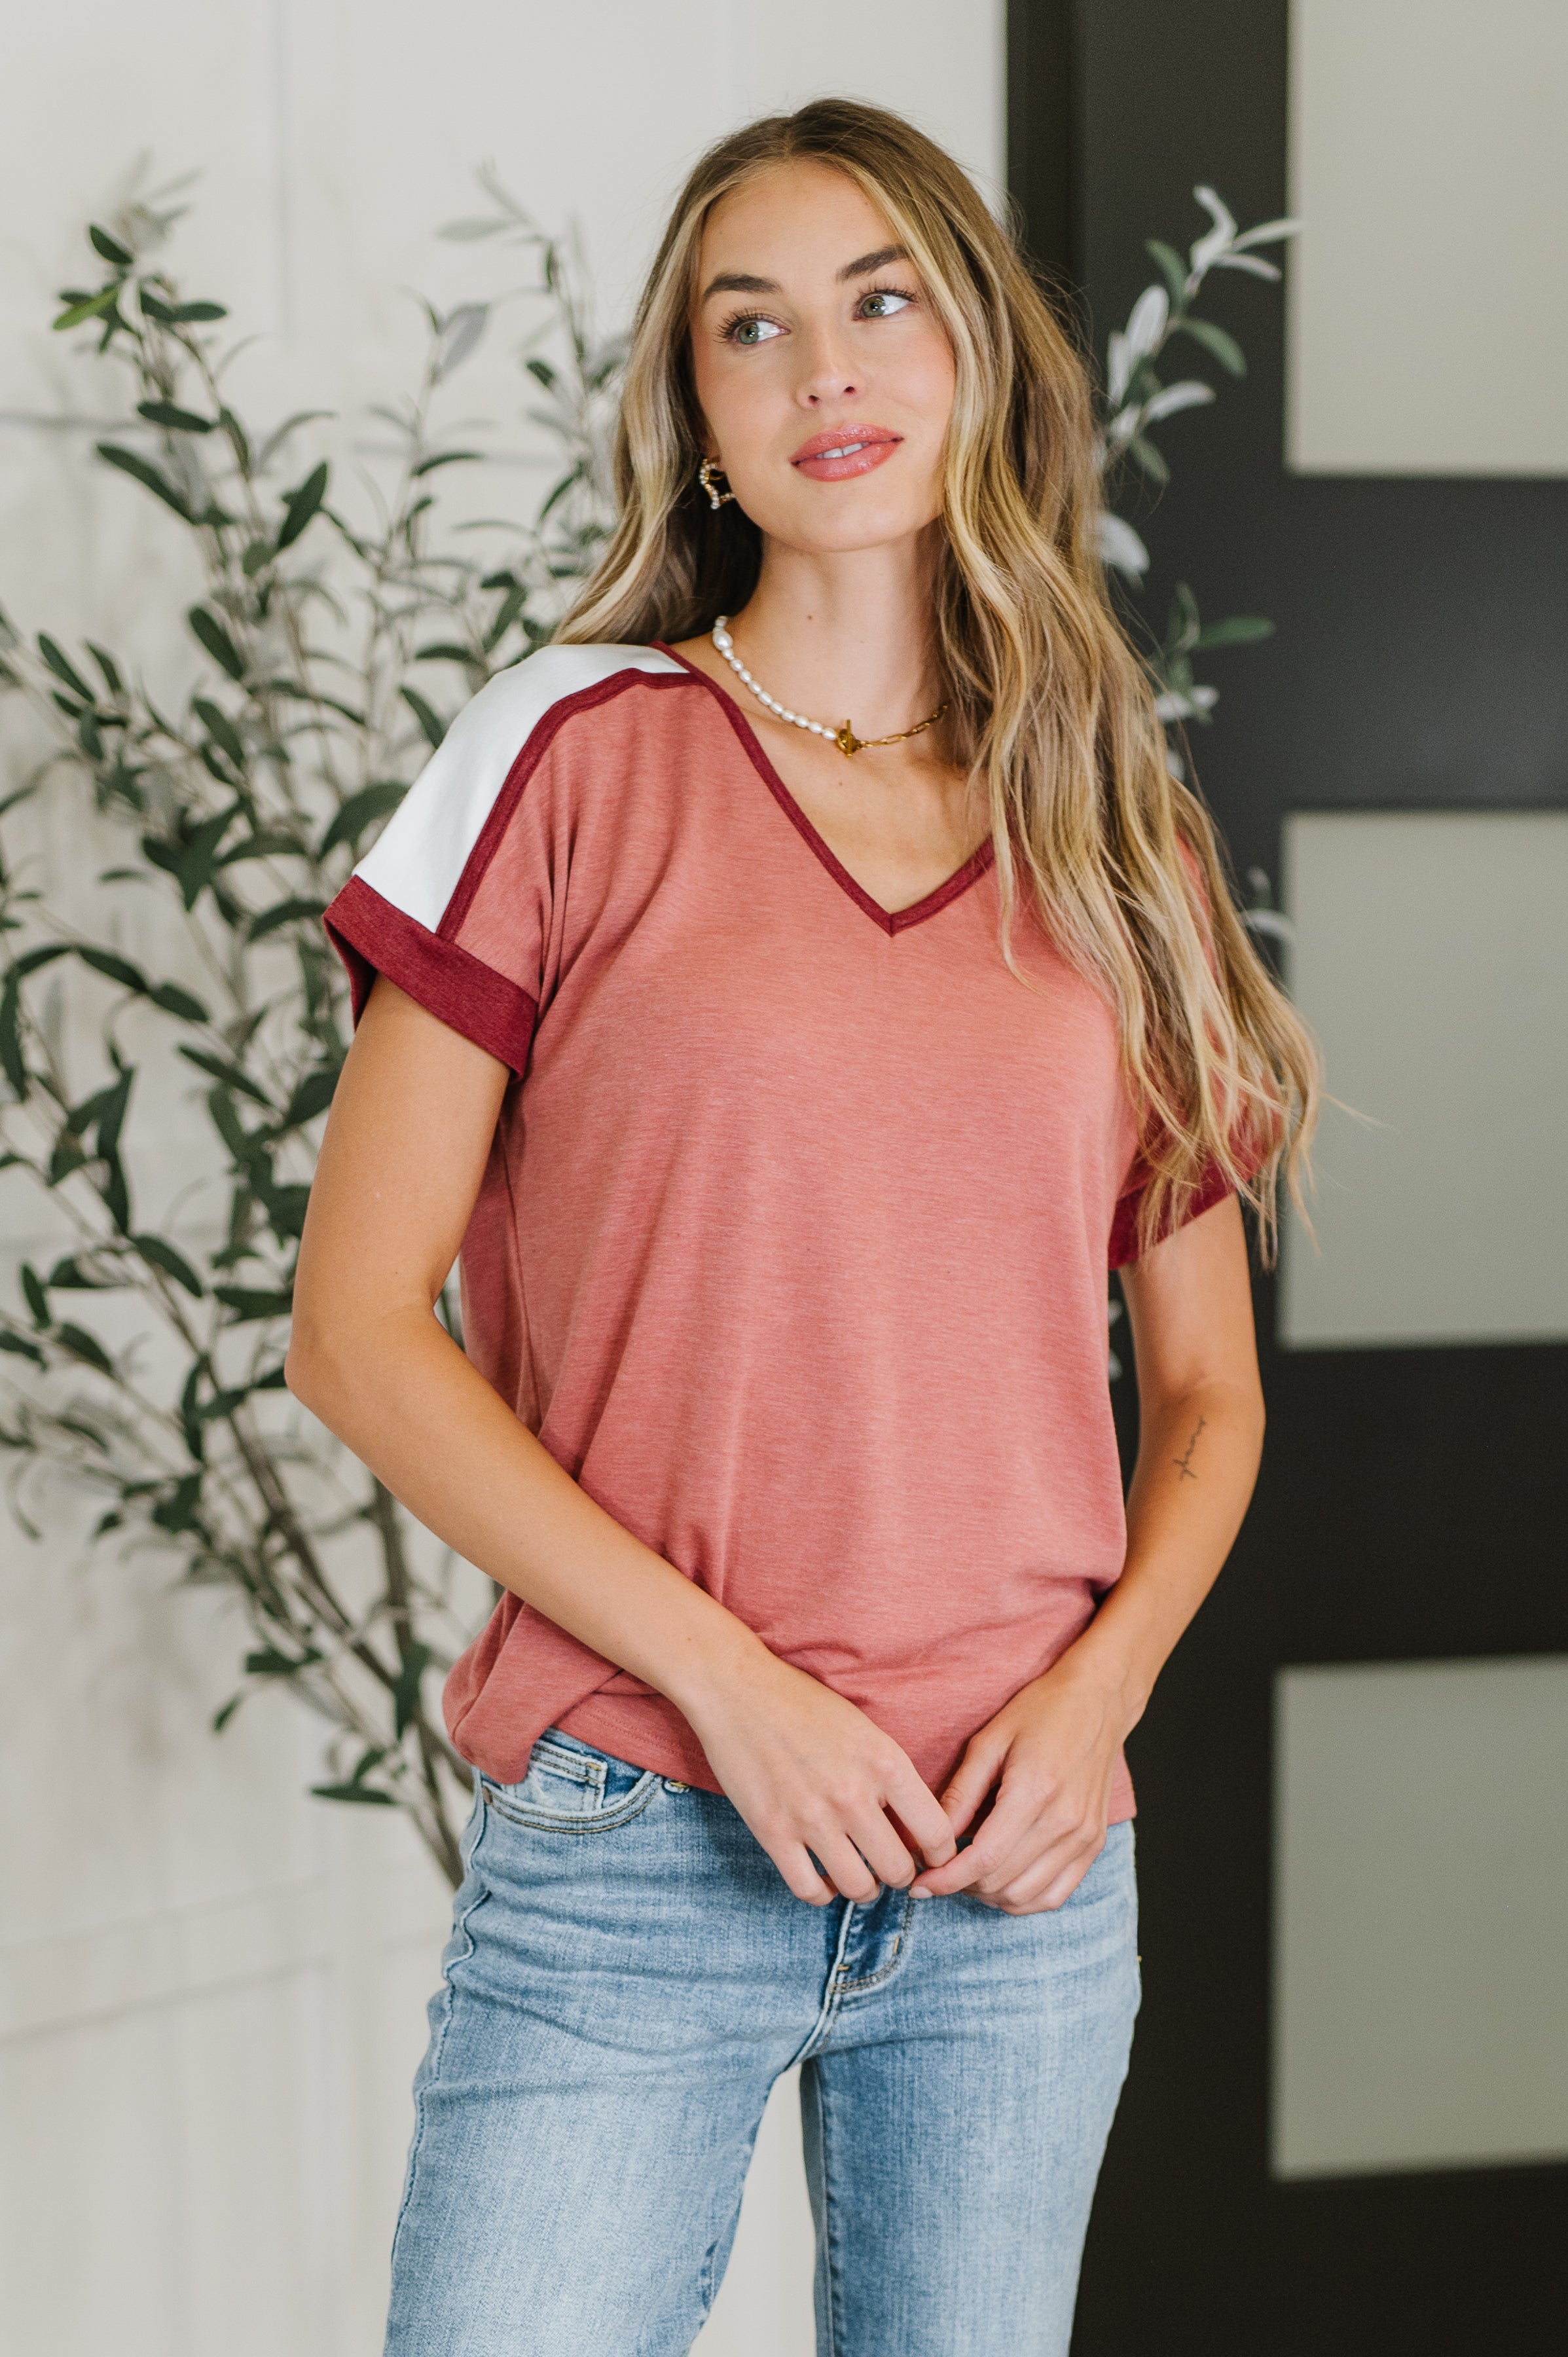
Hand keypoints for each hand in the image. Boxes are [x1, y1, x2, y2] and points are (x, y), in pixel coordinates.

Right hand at [685, 1649, 958, 1905]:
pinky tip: (821, 1877)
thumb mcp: (864, 1730)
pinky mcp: (772, 1831)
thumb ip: (891, 1778)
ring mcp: (811, 1817)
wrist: (738, 1690)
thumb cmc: (804, 1705)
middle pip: (899, 1870)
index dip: (940, 1856)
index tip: (929, 1858)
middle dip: (899, 1875)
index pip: (937, 1834)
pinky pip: (809, 1890)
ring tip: (857, 1873)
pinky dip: (820, 1893)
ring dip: (862, 1887)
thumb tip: (914, 1830)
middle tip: (887, 1865)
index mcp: (885, 1763)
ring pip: (858, 1888)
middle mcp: (853, 1794)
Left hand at [909, 1660, 1130, 1914]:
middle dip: (961, 1887)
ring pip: (1026, 1897)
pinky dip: (1023, 1900)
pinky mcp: (1094, 1845)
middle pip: (1002, 1882)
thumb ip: (961, 1792)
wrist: (1098, 1701)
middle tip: (937, 1873)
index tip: (920, 1885)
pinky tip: (1000, 1883)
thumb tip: (931, 1837)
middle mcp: (1064, 1822)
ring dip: (989, 1896)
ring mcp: (1084, 1837)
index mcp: (1034, 1792)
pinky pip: (1055, 1895)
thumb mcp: (989, 1741)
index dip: (947, 1879)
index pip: (984, 1858)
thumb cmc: (1040, 1712)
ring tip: (966, 1876)